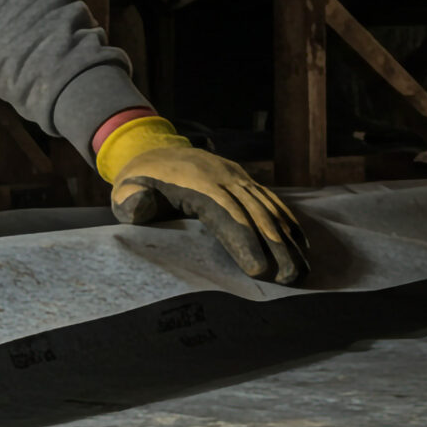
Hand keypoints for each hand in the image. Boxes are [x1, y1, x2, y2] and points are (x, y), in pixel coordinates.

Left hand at [96, 116, 306, 284]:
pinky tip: (301, 244)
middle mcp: (224, 177)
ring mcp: (238, 177)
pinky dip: (288, 222)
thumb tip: (143, 207)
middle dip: (276, 247)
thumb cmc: (139, 181)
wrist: (154, 149)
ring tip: (302, 270)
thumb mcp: (124, 190)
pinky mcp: (245, 180)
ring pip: (269, 208)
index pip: (226, 214)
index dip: (244, 241)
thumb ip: (131, 202)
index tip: (259, 270)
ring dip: (288, 239)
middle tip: (290, 278)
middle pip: (256, 213)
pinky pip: (271, 200)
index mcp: (196, 183)